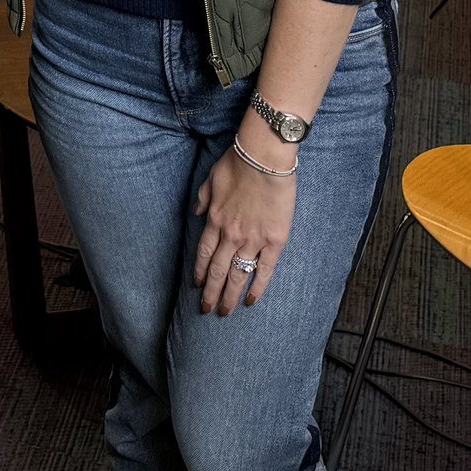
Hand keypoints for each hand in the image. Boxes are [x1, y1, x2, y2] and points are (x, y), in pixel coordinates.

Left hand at [192, 134, 297, 316]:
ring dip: (229, 296)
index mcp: (214, 220)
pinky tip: (251, 301)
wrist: (264, 158)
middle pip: (217, 271)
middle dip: (210, 293)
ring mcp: (252, 240)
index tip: (196, 286)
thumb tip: (196, 213)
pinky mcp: (274, 241)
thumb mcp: (211, 178)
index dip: (199, 272)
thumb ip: (202, 199)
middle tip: (206, 310)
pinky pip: (264, 270)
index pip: (203, 253)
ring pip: (237, 275)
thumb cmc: (238, 163)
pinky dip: (256, 288)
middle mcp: (230, 235)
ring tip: (225, 312)